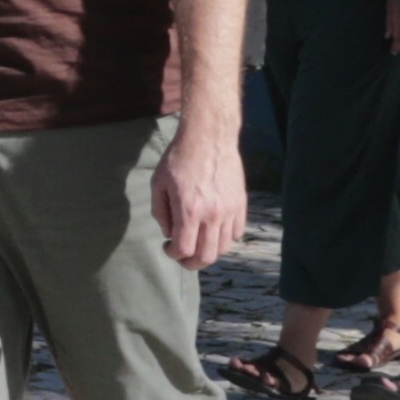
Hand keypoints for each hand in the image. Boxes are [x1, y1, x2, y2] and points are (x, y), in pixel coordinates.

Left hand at [152, 124, 245, 269]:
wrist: (209, 137)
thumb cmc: (179, 158)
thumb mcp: (158, 183)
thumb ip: (161, 213)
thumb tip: (169, 233)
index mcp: (189, 210)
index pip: (183, 250)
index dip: (172, 254)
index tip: (167, 247)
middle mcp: (212, 214)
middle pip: (206, 257)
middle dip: (191, 262)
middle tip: (182, 255)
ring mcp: (230, 210)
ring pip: (223, 248)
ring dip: (208, 251)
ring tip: (197, 242)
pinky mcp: (241, 204)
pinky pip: (236, 233)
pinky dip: (224, 238)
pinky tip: (212, 229)